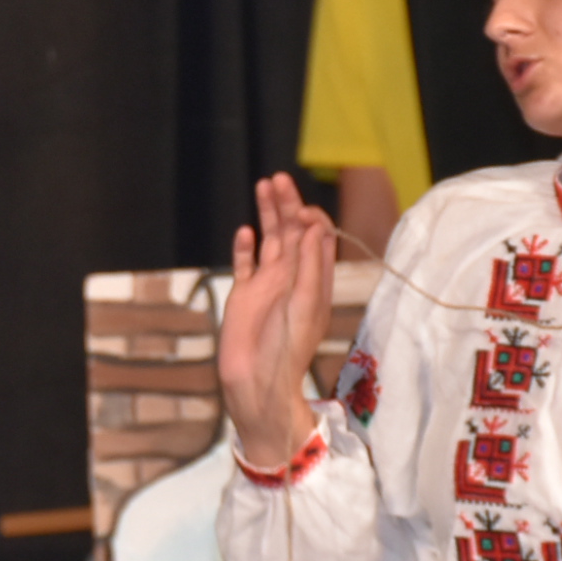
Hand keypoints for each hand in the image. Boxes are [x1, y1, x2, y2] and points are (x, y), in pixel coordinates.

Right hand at [220, 174, 335, 466]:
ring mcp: (267, 286)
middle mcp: (292, 279)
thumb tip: (314, 227)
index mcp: (314, 282)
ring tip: (264, 186)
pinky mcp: (243, 296)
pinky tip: (246, 232)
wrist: (257, 381)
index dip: (311, 220)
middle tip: (279, 179)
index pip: (317, 239)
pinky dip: (245, 248)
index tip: (301, 209)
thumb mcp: (306, 304)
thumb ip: (310, 265)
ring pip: (268, 242)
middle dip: (288, 205)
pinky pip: (245, 265)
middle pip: (291, 233)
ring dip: (268, 215)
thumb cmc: (287, 349)